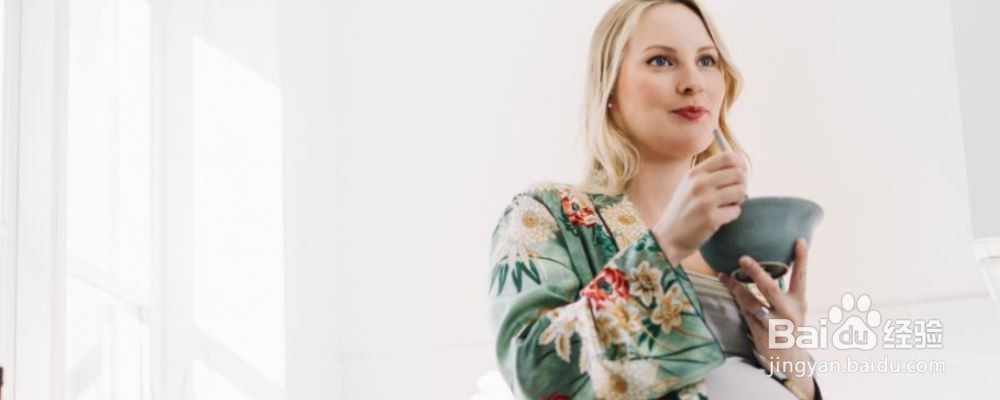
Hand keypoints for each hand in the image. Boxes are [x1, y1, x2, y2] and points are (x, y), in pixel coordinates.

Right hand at [652, 151, 747, 264]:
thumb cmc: (685, 209)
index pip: (727, 158)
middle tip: (734, 194)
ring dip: (739, 200)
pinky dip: (732, 214)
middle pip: (738, 174)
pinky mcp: (711, 218)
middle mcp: (699, 184)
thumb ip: (710, 173)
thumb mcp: (690, 185)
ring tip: (727, 205)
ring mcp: (705, 201)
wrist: (669, 236)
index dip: (741, 164)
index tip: (741, 174)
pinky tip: (721, 218)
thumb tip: (741, 166)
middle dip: (742, 184)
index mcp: (695, 173)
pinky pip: (736, 211)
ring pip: (740, 192)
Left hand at [719, 238, 814, 397]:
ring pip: (751, 302)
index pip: (801, 277)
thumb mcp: (794, 307)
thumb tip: (767, 262)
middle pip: (770, 289)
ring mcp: (774, 324)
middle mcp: (788, 312)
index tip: (799, 240)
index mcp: (798, 302)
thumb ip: (785, 290)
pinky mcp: (760, 332)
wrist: (788, 357)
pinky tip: (726, 284)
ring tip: (724, 274)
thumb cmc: (788, 324)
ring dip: (736, 287)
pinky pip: (745, 311)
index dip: (802, 259)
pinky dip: (736, 297)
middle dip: (756, 272)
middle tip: (743, 258)